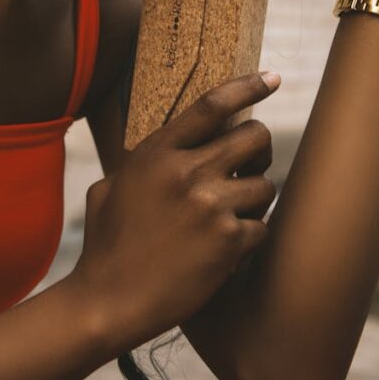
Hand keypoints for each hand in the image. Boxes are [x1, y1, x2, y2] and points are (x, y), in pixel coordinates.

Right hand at [70, 72, 279, 353]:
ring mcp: (210, 207)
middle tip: (251, 165)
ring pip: (266, 184)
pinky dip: (250, 237)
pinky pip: (263, 227)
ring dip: (256, 199)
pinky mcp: (228, 243)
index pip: (212, 105)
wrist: (108, 301)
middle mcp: (187, 172)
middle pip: (255, 136)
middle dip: (260, 149)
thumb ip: (144, 160)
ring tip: (233, 216)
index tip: (273, 78)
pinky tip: (227, 249)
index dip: (248, 86)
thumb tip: (169, 144)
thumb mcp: (111, 186)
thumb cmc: (106, 246)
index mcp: (157, 153)